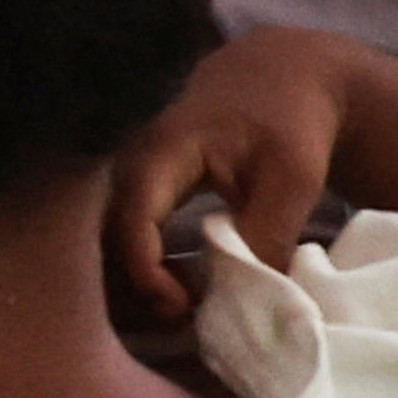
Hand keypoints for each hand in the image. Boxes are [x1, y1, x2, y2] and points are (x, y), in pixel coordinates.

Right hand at [102, 29, 363, 311]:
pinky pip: (126, 231)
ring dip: (134, 280)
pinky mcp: (142, 185)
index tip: (180, 308)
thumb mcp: (292, 179)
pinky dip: (143, 266)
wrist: (283, 76)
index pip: (130, 218)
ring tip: (179, 312)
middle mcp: (131, 161)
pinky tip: (176, 290)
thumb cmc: (289, 122)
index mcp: (161, 151)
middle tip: (178, 321)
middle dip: (132, 285)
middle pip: (105, 233)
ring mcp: (131, 172)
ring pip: (109, 236)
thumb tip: (245, 299)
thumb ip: (266, 235)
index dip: (145, 271)